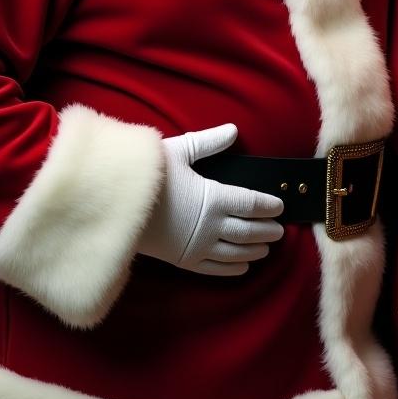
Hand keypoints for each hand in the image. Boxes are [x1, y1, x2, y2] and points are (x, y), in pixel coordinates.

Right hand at [137, 123, 283, 275]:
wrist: (116, 208)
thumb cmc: (148, 175)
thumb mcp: (179, 151)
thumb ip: (209, 142)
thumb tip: (234, 130)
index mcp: (214, 198)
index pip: (251, 203)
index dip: (268, 206)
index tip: (280, 206)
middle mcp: (211, 226)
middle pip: (248, 230)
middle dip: (267, 230)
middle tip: (281, 230)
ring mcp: (198, 246)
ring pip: (235, 252)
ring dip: (255, 250)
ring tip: (267, 248)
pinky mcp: (183, 261)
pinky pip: (215, 268)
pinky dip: (233, 268)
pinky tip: (243, 267)